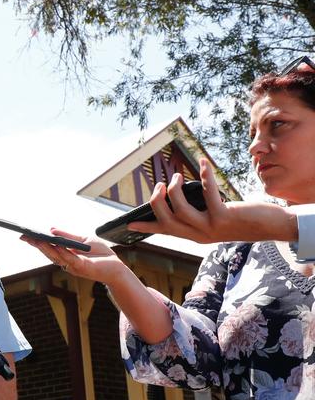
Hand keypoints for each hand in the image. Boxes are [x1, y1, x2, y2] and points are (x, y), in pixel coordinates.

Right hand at [21, 229, 126, 282]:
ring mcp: (74, 266)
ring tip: (37, 239)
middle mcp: (67, 263)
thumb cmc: (102, 255)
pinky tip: (56, 245)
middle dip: (37, 245)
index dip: (37, 243)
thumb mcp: (84, 240)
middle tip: (25, 237)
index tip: (25, 236)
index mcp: (66, 256)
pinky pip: (71, 259)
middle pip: (49, 253)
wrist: (117, 268)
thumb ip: (68, 236)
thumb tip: (52, 230)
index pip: (48, 249)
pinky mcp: (83, 267)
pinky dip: (63, 252)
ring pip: (57, 257)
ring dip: (46, 248)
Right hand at [129, 158, 292, 243]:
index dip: (146, 227)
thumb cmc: (243, 219)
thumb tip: (182, 195)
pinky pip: (208, 194)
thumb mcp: (216, 219)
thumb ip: (199, 212)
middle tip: (159, 185)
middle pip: (166, 219)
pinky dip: (203, 176)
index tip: (129, 225)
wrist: (270, 227)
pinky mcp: (224, 216)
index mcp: (194, 235)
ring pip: (180, 210)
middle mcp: (199, 234)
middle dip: (157, 202)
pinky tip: (203, 164)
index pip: (165, 231)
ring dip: (174, 190)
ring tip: (177, 176)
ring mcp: (210, 227)